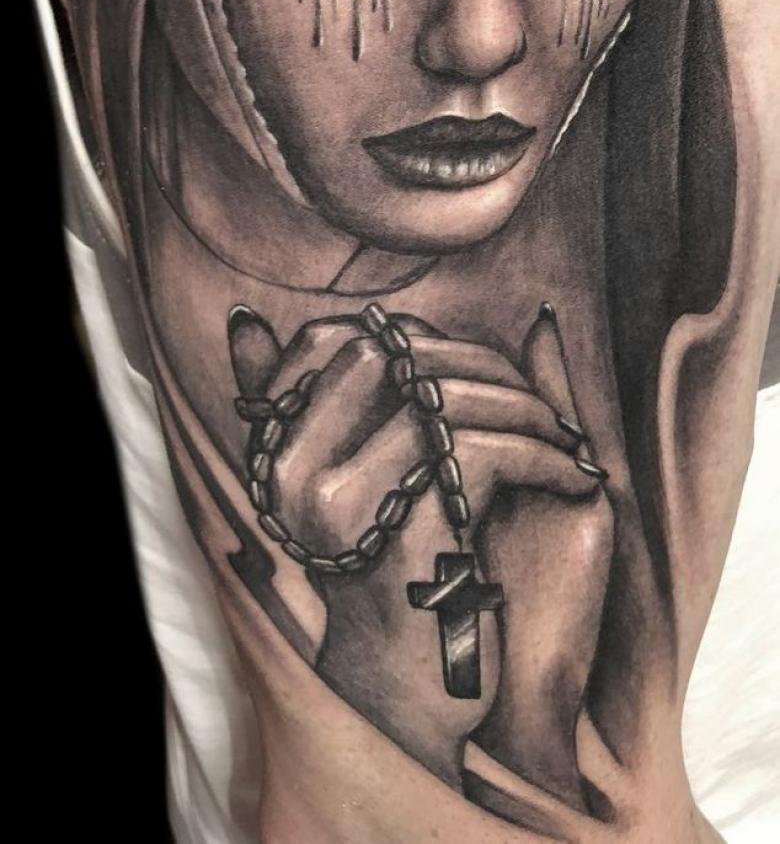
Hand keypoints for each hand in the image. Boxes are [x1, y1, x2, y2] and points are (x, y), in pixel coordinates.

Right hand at [228, 304, 606, 791]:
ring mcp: (345, 504)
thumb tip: (248, 317)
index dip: (419, 339)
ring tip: (566, 441)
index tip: (478, 375)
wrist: (421, 699)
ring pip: (448, 397)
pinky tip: (573, 478)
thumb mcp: (364, 478)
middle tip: (538, 403)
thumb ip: (324, 398)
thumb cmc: (403, 575)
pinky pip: (485, 450)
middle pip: (396, 355)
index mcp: (279, 457)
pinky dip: (545, 455)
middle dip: (483, 365)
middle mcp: (294, 474)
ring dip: (530, 411)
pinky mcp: (409, 536)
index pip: (336, 341)